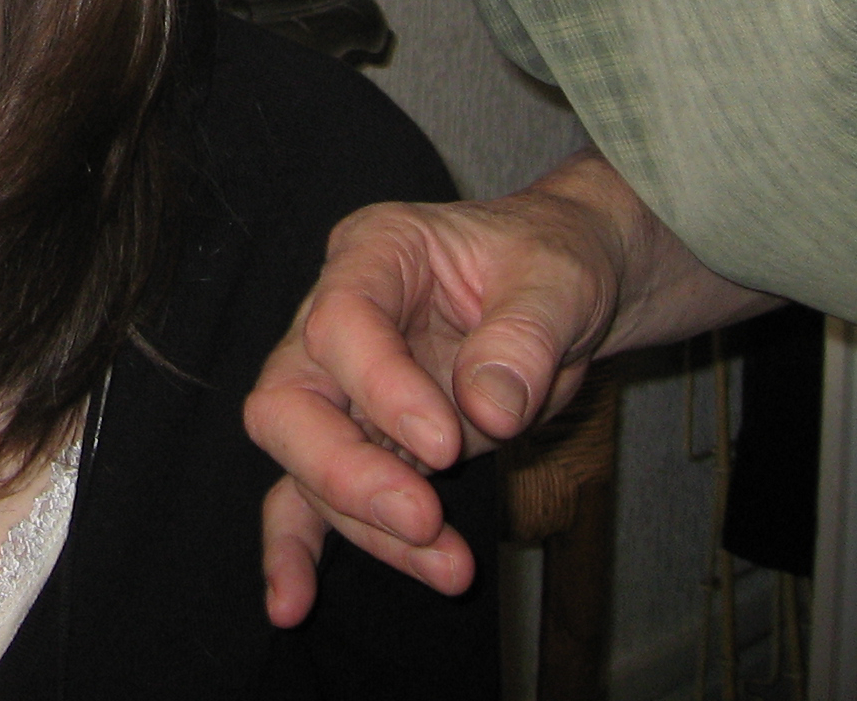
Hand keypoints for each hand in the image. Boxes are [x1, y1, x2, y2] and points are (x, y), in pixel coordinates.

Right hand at [244, 151, 771, 625]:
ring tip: (450, 567)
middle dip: (345, 471)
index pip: (341, 322)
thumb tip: (489, 412)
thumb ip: (522, 339)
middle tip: (422, 517)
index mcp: (373, 254)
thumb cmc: (553, 264)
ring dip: (367, 525)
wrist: (567, 292)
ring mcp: (342, 387)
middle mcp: (336, 319)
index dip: (382, 389)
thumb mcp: (558, 283)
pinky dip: (300, 548)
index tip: (448, 444)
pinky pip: (310, 495)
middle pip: (289, 400)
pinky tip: (293, 602)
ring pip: (305, 464)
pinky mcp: (362, 442)